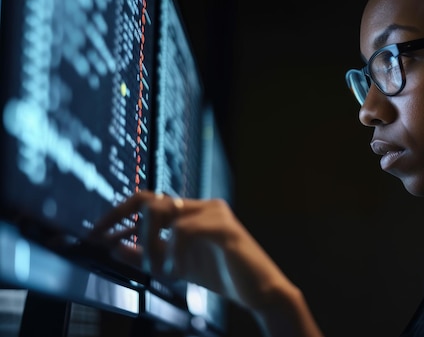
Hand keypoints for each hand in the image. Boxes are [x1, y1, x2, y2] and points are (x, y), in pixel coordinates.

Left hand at [91, 191, 292, 310]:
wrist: (260, 291)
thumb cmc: (223, 276)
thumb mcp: (177, 266)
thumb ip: (150, 255)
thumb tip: (115, 246)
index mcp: (193, 212)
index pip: (148, 200)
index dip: (118, 213)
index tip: (96, 232)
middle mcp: (203, 205)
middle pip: (150, 198)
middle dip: (123, 221)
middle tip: (109, 244)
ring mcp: (214, 213)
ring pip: (163, 213)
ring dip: (149, 245)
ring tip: (156, 269)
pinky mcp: (223, 226)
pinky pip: (183, 231)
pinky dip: (173, 254)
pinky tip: (178, 271)